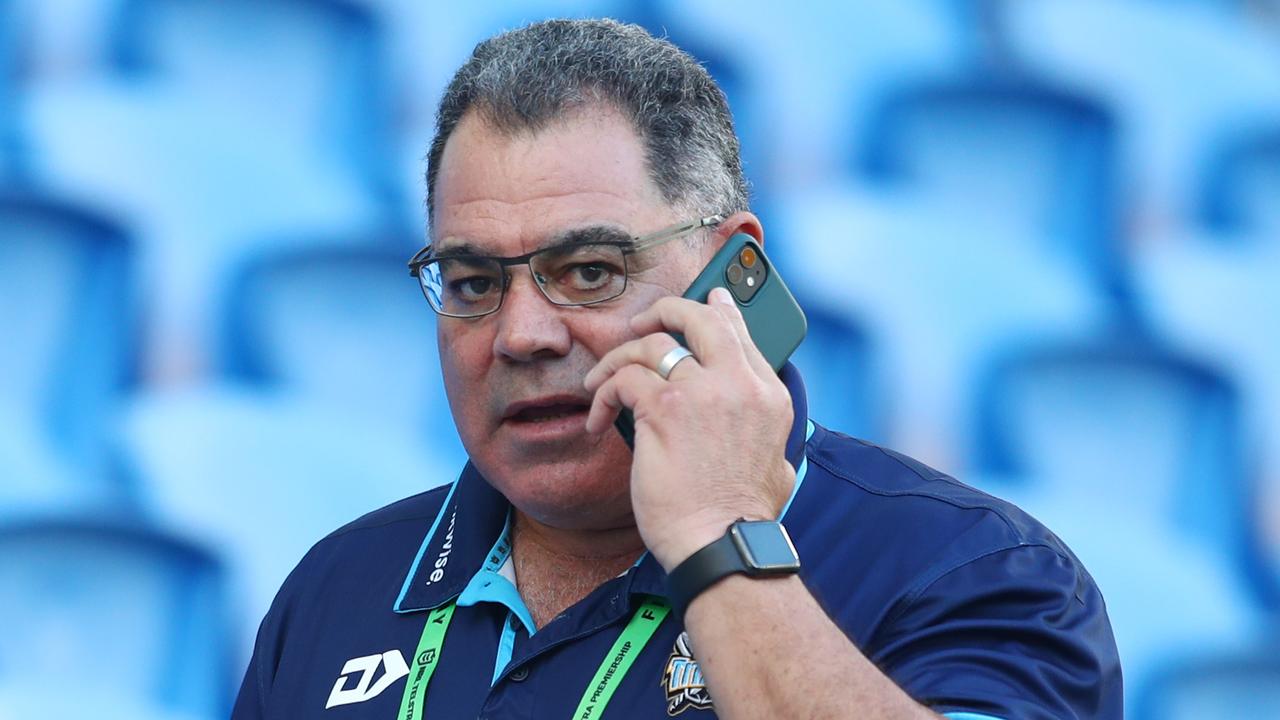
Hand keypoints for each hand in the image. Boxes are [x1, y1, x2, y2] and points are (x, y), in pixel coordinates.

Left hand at [584, 287, 795, 570]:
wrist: (723, 545)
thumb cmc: (741, 519)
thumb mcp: (775, 464)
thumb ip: (765, 433)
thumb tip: (756, 428)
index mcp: (768, 396)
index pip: (740, 334)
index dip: (718, 311)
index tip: (706, 299)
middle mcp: (739, 384)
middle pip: (699, 318)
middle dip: (666, 310)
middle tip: (642, 323)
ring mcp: (701, 392)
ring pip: (651, 343)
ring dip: (619, 358)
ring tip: (601, 380)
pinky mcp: (663, 409)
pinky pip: (623, 379)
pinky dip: (603, 394)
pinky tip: (598, 419)